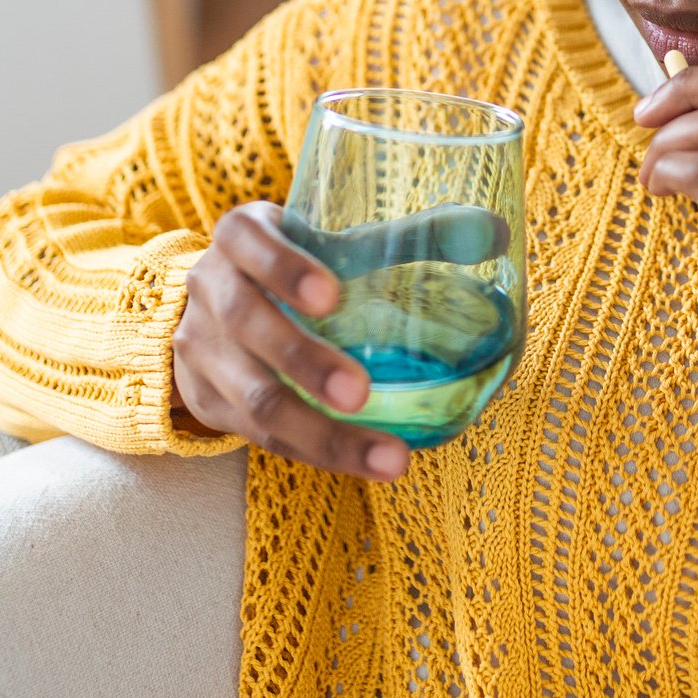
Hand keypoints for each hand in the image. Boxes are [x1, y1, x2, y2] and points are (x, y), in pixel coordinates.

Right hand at [172, 201, 411, 482]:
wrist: (215, 312)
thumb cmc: (296, 266)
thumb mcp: (335, 240)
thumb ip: (412, 236)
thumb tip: (497, 232)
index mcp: (239, 238)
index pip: (246, 241)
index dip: (282, 267)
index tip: (331, 294)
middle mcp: (209, 291)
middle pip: (246, 325)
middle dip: (303, 362)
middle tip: (359, 392)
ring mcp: (201, 352)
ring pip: (254, 400)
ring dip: (321, 434)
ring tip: (388, 458)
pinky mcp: (209, 404)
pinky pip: (263, 438)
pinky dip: (316, 452)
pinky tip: (366, 465)